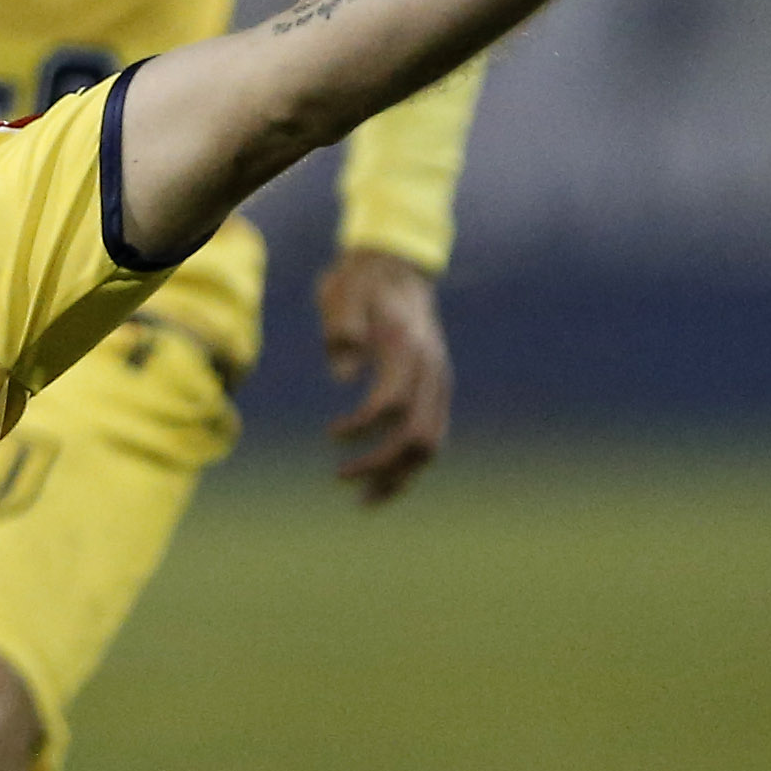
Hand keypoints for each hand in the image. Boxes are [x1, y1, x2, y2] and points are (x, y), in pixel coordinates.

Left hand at [318, 248, 451, 504]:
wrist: (396, 268)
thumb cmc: (359, 284)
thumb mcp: (341, 294)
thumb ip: (341, 329)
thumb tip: (343, 376)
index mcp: (406, 346)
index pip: (393, 401)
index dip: (363, 425)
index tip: (331, 435)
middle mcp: (431, 368)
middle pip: (418, 434)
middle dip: (381, 464)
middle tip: (339, 478)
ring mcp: (439, 382)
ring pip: (431, 445)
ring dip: (398, 477)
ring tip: (362, 501)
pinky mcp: (436, 391)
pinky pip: (432, 438)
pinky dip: (409, 467)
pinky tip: (381, 486)